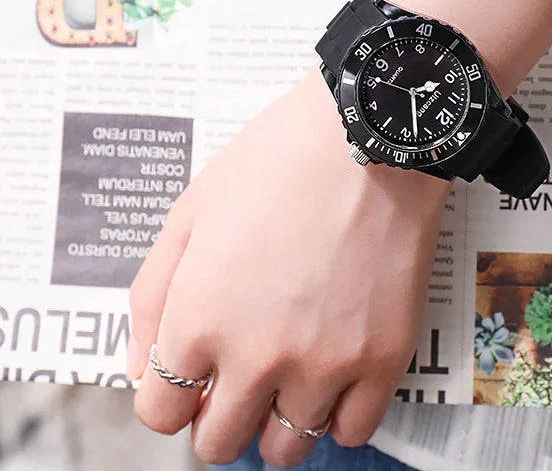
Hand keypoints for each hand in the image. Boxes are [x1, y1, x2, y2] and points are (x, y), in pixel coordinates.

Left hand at [127, 71, 449, 467]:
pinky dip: (335, 416)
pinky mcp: (384, 357)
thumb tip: (144, 367)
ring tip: (288, 375)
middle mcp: (258, 354)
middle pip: (218, 441)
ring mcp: (326, 362)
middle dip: (218, 412)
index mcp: (200, 316)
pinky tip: (333, 376)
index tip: (192, 375)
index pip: (161, 412)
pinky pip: (352, 432)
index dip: (171, 394)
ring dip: (275, 419)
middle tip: (239, 374)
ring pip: (285, 448)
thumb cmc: (281, 159)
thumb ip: (152, 295)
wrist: (369, 135)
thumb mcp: (192, 209)